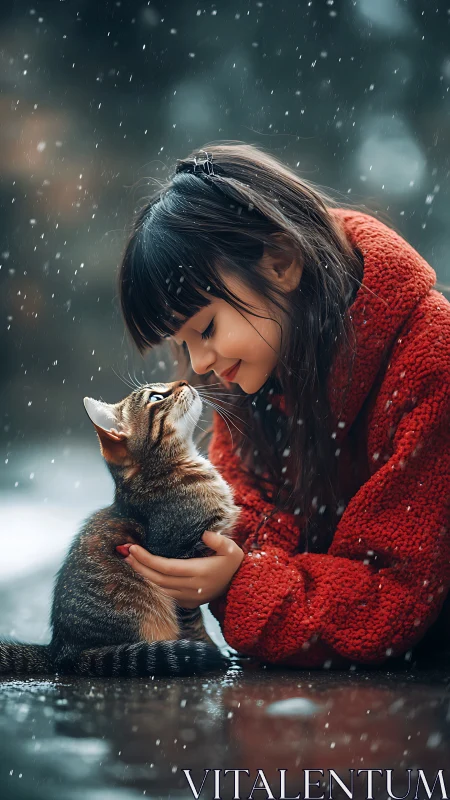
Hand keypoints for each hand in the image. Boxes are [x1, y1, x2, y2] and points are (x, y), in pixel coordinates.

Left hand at [119, 531, 244, 609]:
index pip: (167, 567)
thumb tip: (204, 534)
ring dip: (142, 575)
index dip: (147, 559)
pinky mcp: (188, 603)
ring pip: (159, 589)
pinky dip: (152, 585)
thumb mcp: (232, 549)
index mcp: (199, 572)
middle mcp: (192, 588)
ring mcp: (189, 598)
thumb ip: (218, 540)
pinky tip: (143, 574)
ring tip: (130, 561)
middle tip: (125, 553)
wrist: (240, 586)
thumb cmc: (233, 564)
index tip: (133, 548)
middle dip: (139, 566)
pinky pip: (165, 595)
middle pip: (158, 579)